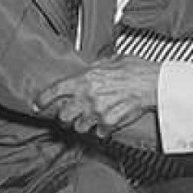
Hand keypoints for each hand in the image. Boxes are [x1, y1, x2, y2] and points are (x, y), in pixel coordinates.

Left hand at [37, 56, 161, 135]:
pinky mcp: (109, 124)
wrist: (153, 84)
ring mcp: (97, 113)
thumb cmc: (136, 70)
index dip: (42, 99)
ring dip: (83, 124)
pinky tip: (108, 121)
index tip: (38, 104)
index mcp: (84, 79)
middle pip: (63, 116)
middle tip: (71, 113)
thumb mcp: (111, 60)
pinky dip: (102, 129)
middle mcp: (87, 97)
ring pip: (79, 127)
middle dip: (66, 115)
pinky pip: (98, 133)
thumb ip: (95, 67)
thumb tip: (88, 69)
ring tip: (92, 117)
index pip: (54, 91)